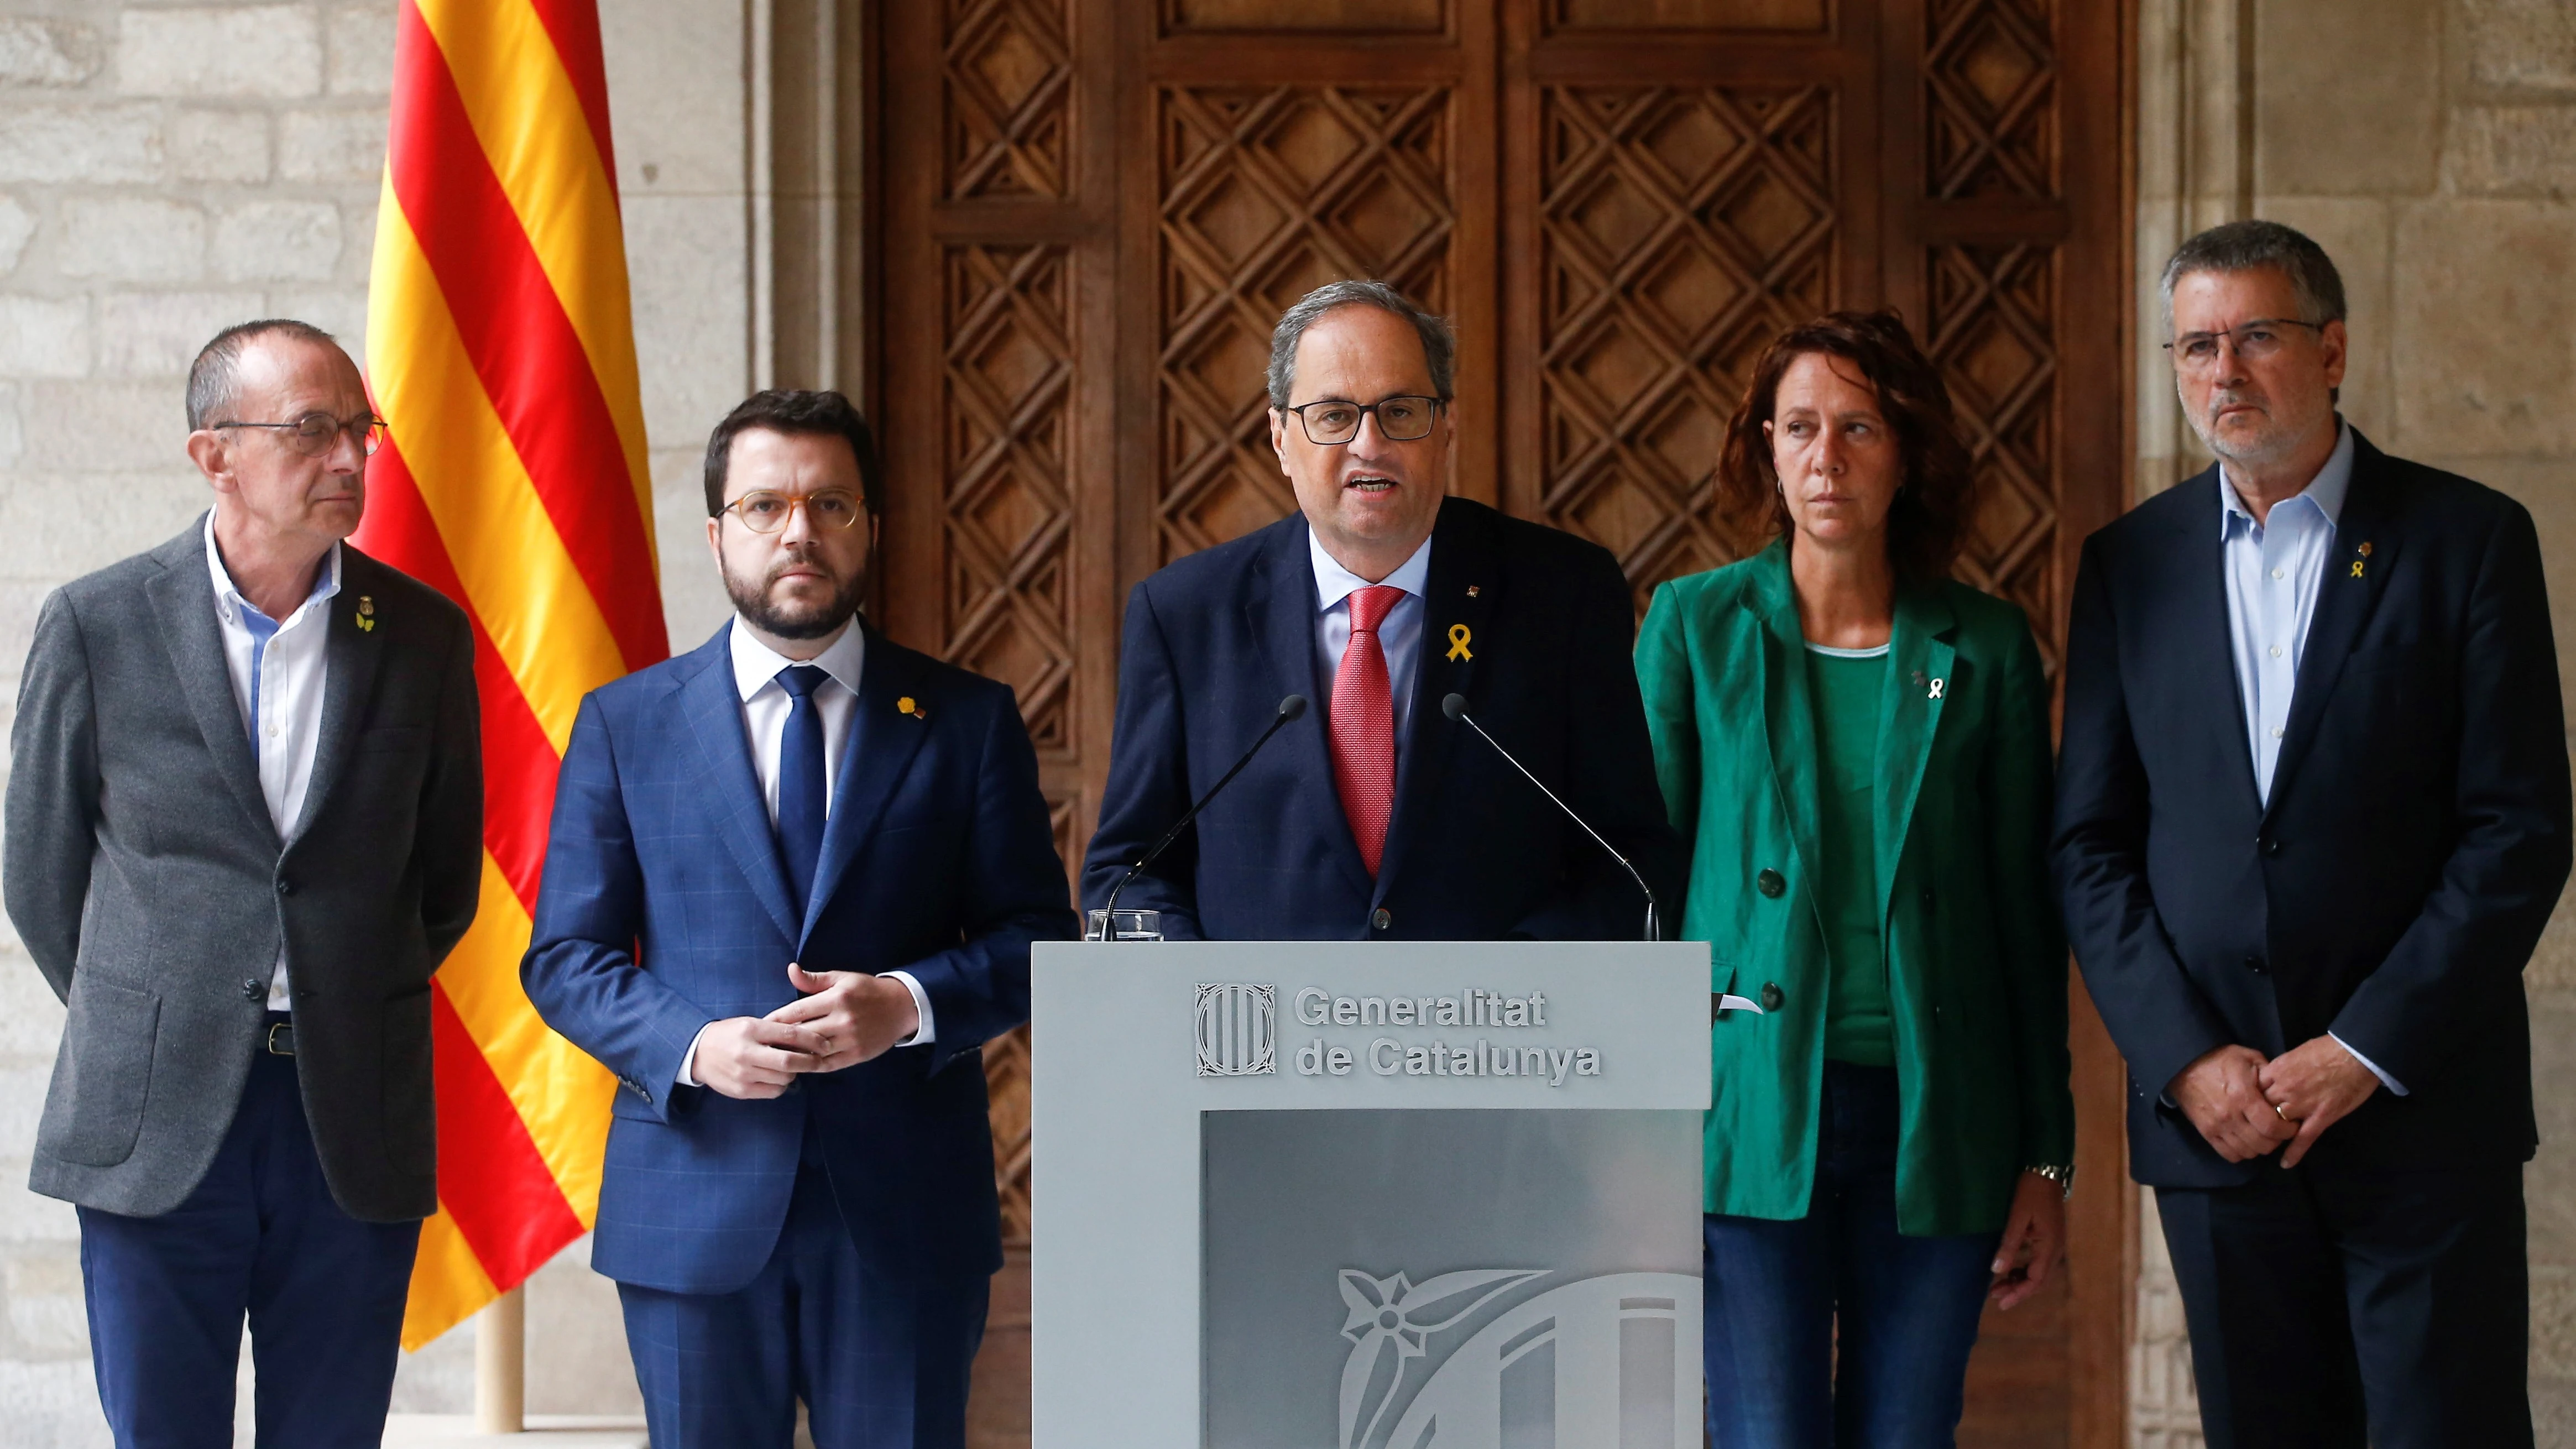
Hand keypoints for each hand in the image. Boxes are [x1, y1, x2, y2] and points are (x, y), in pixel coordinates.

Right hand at [689, 1016, 826, 1099]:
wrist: (697, 1052)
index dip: (812, 1040)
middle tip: (820, 1060)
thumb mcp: (750, 1023)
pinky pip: (773, 1092)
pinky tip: (777, 1078)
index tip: (825, 1043)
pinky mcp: (741, 1090)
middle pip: (789, 1062)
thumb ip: (776, 1029)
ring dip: (794, 1074)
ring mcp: (743, 1074)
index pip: (789, 1034)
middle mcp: (747, 1052)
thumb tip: (808, 1035)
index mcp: (751, 1030)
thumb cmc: (730, 1035)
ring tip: (793, 1067)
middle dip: (810, 1062)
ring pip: (783, 1079)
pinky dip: (781, 1085)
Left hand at [763, 963, 920, 1071]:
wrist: (901, 1007)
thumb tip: (790, 970)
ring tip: (775, 1057)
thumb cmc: (866, 990)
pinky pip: (828, 1064)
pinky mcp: (857, 1055)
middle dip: (780, 1039)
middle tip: (761, 1044)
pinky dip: (810, 1066)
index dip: (776, 1019)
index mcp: (836, 998)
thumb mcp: (842, 978)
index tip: (760, 1025)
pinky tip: (798, 1065)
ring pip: (813, 1052)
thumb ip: (814, 979)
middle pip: (802, 1034)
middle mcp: (843, 1020)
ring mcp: (850, 1039)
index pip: (797, 1011)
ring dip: (793, 1055)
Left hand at [1988, 1170, 2064, 1309]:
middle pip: (2038, 1280)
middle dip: (2017, 1291)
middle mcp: (2055, 1249)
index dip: (2018, 1294)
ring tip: (1997, 1286)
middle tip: (1994, 1297)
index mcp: (2049, 1246)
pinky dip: (2023, 1269)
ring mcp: (2053, 1244)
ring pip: (2038, 1272)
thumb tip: (1997, 1271)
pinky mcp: (2048, 1238)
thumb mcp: (2017, 1217)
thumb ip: (2009, 1245)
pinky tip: (2009, 1269)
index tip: (2000, 1303)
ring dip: (2019, 1280)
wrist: (2045, 1171)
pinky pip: (2037, 1261)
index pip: (2035, 1280)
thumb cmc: (2030, 1191)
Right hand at [2169, 1044, 2297, 1162]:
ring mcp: (2216, 1127)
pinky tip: (2246, 1141)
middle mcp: (2229, 1116)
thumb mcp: (2248, 1057)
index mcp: (2242, 1096)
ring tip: (2262, 1135)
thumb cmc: (2220, 1060)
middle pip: (2262, 1144)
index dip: (2287, 1131)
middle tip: (2278, 1130)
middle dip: (2276, 1140)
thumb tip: (2284, 1090)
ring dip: (2259, 1147)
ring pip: (2247, 1152)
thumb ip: (2269, 1073)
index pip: (2272, 1127)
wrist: (2184, 1065)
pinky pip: (2229, 1154)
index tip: (2291, 1124)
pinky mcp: (2206, 1133)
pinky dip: (2242, 1152)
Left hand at [2258, 1036, 2380, 1168]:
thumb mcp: (2296, 1053)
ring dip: (2275, 1132)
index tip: (2250, 1106)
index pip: (2253, 1090)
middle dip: (2260, 1117)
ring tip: (2268, 1142)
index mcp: (2277, 1071)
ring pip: (2278, 1124)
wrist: (2356, 1054)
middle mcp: (2285, 1089)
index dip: (2251, 1099)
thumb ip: (2281, 1068)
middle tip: (2257, 1126)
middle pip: (2262, 1109)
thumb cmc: (2328, 1049)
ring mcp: (2303, 1104)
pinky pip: (2303, 1139)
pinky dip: (2293, 1152)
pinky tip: (2285, 1163)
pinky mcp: (2321, 1117)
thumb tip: (2272, 1078)